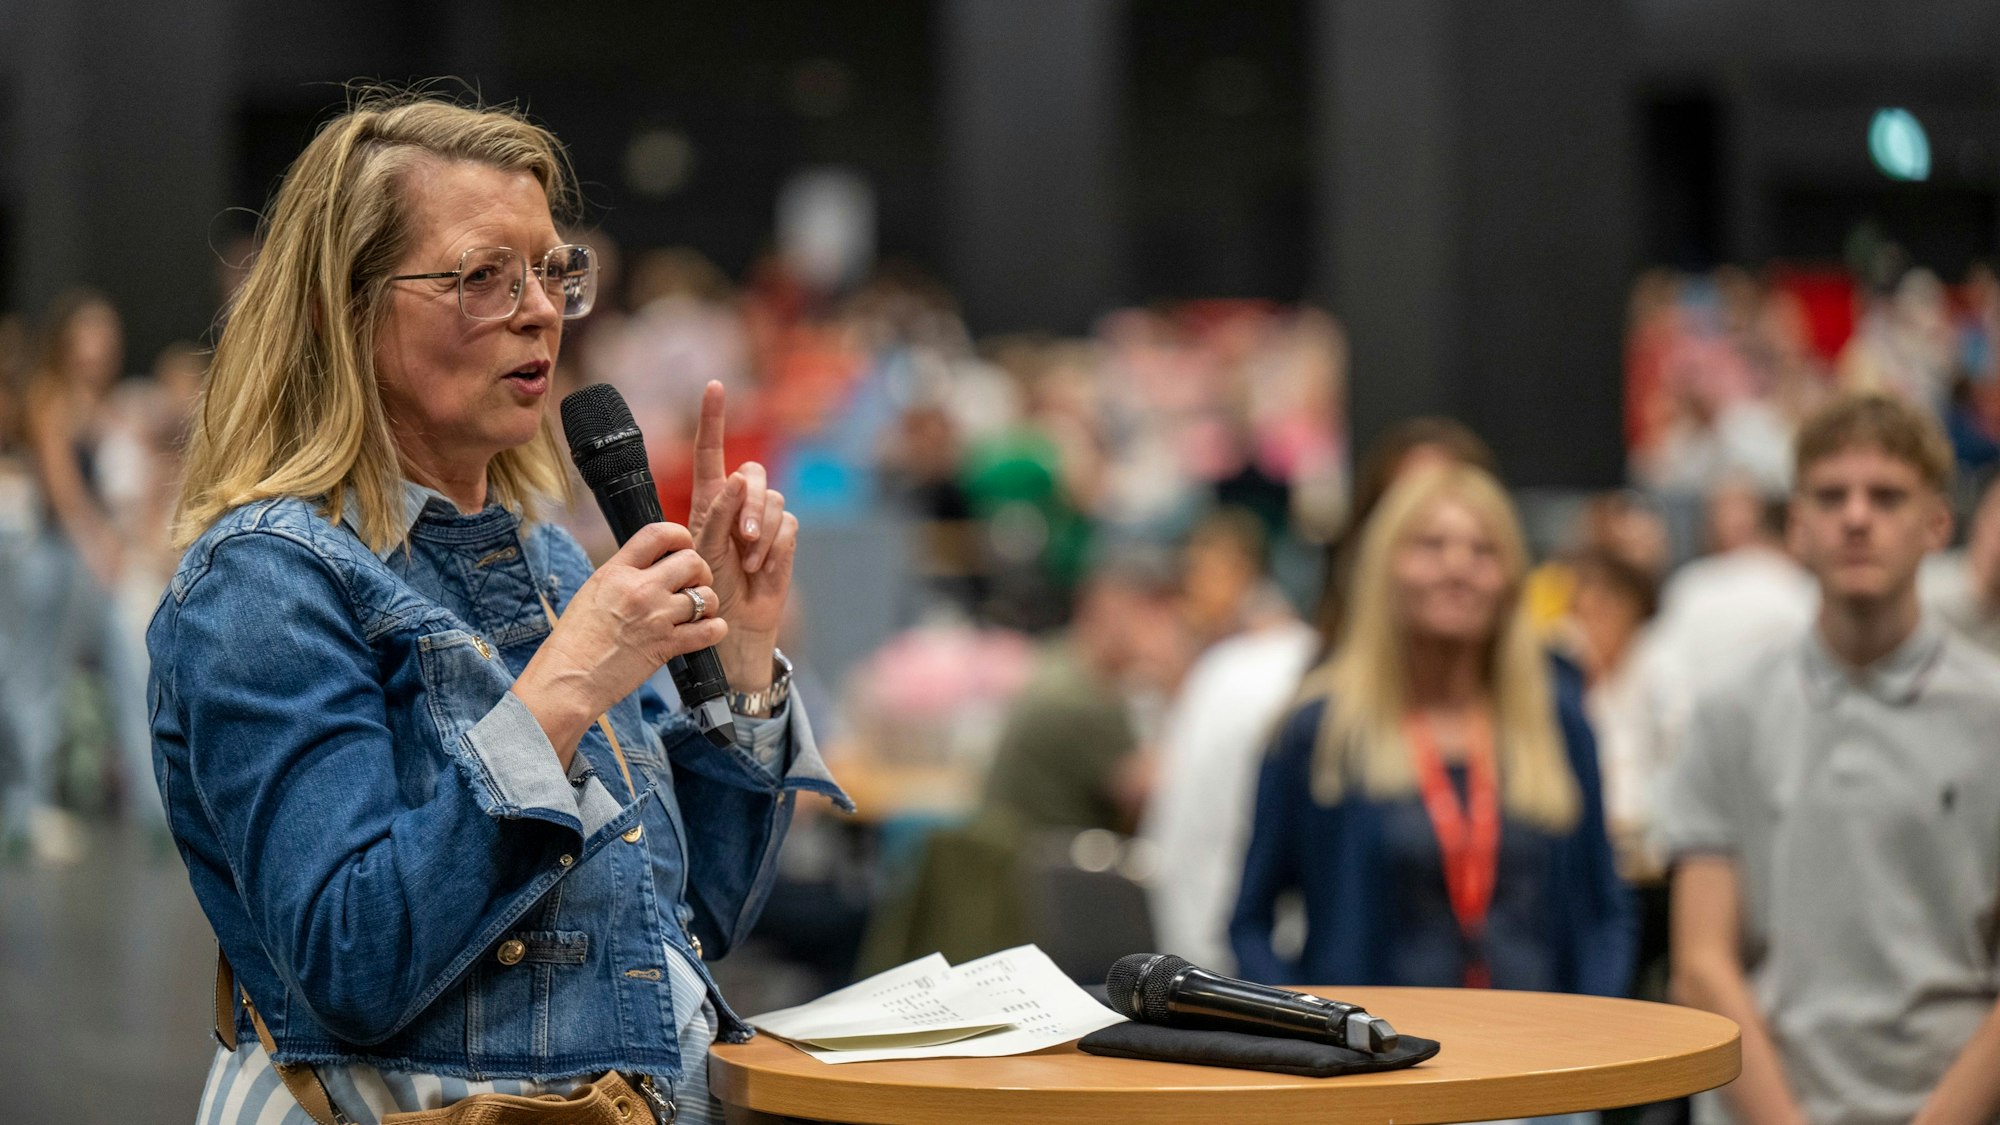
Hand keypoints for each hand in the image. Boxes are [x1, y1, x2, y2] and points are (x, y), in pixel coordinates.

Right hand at [513, 522, 725, 761]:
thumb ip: (624, 575)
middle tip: (693, 584)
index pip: (658, 533)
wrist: (567, 679)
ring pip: (706, 595)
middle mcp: (640, 589)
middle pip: (692, 561)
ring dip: (708, 603)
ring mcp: (656, 617)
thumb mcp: (593, 591)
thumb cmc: (574, 640)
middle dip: (699, 571)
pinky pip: (710, 630)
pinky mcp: (667, 646)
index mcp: (617, 571)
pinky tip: (704, 631)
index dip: (680, 535)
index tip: (684, 546)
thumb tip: (651, 566)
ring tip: (698, 612)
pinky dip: (714, 630)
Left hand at [687, 381, 799, 688]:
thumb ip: (717, 516)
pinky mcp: (785, 538)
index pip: (710, 453)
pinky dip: (776, 546)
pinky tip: (762, 568)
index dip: (713, 419)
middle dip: (751, 501)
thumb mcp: (702, 553)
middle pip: (754, 474)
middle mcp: (738, 504)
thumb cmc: (707, 591)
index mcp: (708, 501)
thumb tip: (737, 477)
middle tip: (744, 537)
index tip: (715, 386)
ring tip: (749, 562)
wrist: (733, 627)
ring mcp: (764, 521)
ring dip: (762, 531)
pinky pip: (789, 525)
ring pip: (775, 500)